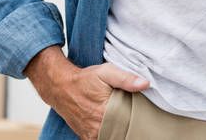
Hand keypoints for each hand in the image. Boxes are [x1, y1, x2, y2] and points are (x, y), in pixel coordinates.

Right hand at [24, 46, 148, 139]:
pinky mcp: (86, 137)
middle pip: (122, 132)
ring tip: (122, 120)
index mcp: (105, 112)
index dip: (137, 120)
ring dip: (119, 131)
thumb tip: (145, 84)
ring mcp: (91, 134)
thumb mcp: (106, 72)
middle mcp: (98, 127)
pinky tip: (112, 125)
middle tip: (132, 117)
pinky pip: (102, 139)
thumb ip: (126, 79)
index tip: (141, 116)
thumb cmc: (84, 79)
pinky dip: (108, 134)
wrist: (60, 87)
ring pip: (112, 137)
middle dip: (129, 126)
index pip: (130, 124)